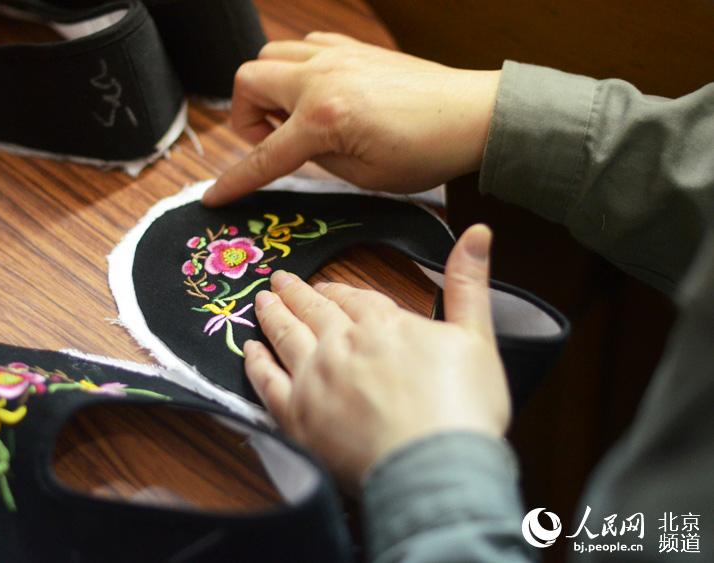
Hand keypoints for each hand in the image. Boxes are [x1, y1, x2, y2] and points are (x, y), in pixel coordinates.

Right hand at [202, 33, 500, 205]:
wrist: (472, 114)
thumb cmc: (426, 151)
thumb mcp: (364, 175)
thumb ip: (317, 161)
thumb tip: (292, 152)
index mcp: (323, 117)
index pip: (264, 155)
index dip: (235, 180)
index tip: (214, 196)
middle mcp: (321, 78)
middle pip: (248, 81)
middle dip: (246, 116)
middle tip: (271, 141)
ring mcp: (336, 55)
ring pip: (270, 56)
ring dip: (267, 88)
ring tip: (292, 117)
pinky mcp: (353, 47)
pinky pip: (303, 46)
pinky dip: (296, 68)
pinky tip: (315, 92)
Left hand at [243, 225, 509, 487]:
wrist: (432, 467)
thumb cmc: (462, 407)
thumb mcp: (476, 337)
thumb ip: (469, 283)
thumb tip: (479, 229)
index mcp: (383, 325)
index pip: (355, 299)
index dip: (338, 291)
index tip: (324, 286)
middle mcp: (341, 344)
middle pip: (314, 312)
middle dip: (297, 293)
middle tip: (278, 279)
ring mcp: (314, 378)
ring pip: (286, 337)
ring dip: (273, 316)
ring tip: (261, 301)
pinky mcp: (296, 416)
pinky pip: (266, 383)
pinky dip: (256, 364)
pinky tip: (248, 352)